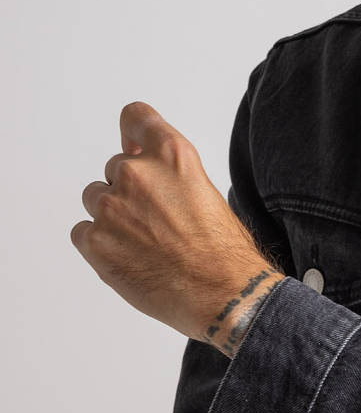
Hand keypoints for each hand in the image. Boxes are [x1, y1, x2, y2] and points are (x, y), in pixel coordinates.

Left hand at [70, 101, 284, 354]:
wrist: (223, 294)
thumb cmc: (225, 251)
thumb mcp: (205, 191)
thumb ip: (172, 176)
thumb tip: (152, 179)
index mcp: (172, 155)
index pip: (135, 118)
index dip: (132, 134)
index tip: (131, 145)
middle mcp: (137, 173)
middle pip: (114, 168)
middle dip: (128, 190)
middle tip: (153, 221)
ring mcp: (111, 207)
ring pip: (95, 198)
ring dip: (112, 215)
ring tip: (143, 244)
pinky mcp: (94, 240)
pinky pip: (82, 231)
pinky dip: (99, 244)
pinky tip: (128, 259)